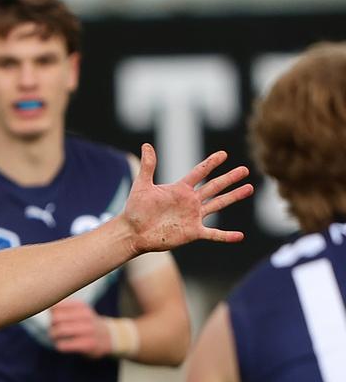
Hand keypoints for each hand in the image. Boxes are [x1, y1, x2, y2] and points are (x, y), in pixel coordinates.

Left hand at [49, 299, 110, 357]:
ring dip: (53, 335)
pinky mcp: (88, 344)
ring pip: (60, 330)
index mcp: (81, 306)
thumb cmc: (86, 323)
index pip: (56, 305)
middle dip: (51, 325)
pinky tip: (61, 345)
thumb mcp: (79, 311)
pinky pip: (65, 344)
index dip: (51, 313)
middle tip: (52, 329)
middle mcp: (86, 316)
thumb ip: (63, 308)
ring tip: (55, 338)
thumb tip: (44, 306)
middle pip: (56, 318)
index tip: (53, 318)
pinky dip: (59, 345)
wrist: (108, 337)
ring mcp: (88, 330)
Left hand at [123, 144, 251, 252]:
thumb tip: (146, 145)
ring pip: (218, 204)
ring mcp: (193, 216)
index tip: (224, 154)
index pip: (199, 173)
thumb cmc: (135, 209)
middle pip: (214, 186)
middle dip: (230, 178)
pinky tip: (239, 236)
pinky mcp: (192, 232)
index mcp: (180, 189)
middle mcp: (190, 201)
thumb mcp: (142, 186)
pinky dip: (226, 236)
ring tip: (249, 188)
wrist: (133, 232)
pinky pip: (213, 234)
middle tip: (245, 169)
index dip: (211, 163)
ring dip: (234, 197)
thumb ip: (148, 166)